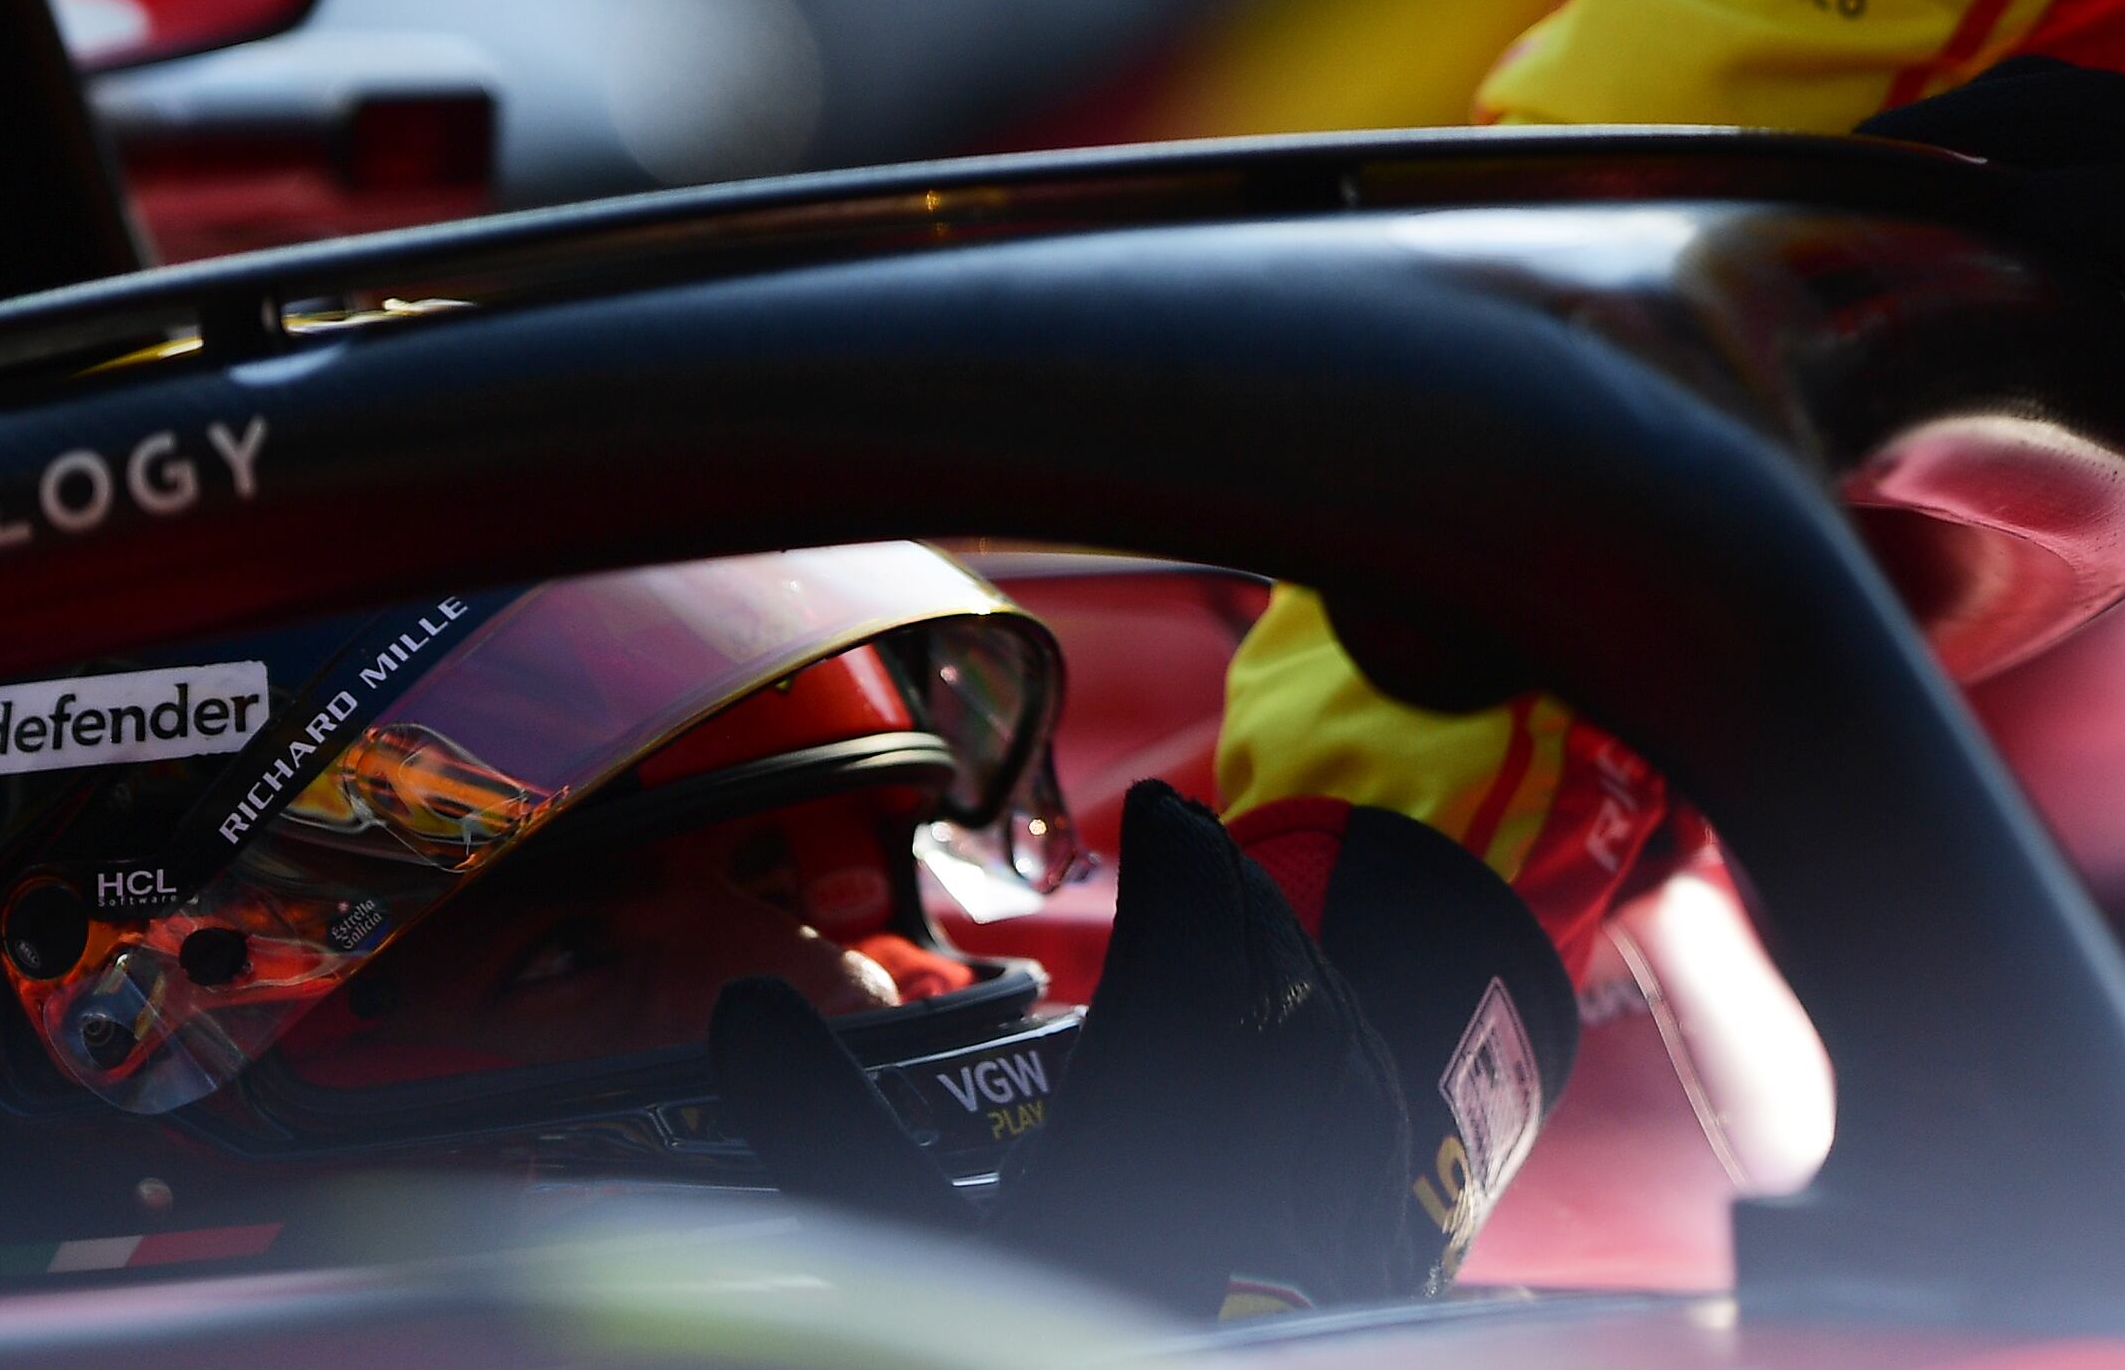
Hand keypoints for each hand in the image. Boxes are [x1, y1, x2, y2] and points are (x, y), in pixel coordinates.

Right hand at [711, 783, 1573, 1316]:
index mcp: (1165, 1097)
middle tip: (1192, 854)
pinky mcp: (1378, 1227)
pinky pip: (1371, 1091)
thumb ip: (824, 1127)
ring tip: (1245, 934)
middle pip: (1271, 957)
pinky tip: (1313, 1051)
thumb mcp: (913, 1251)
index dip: (1176, 852)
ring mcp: (1343, 1167)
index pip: (1189, 924)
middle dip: (1230, 890)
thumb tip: (746, 1008)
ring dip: (1287, 958)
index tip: (1154, 808)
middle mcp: (1273, 1112)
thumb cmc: (1056, 1344)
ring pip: (1333, 1017)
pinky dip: (1335, 1037)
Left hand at [1864, 58, 2124, 681]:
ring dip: (1984, 132)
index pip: (2084, 118)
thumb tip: (2025, 384)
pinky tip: (1990, 220)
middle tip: (1851, 153)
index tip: (1878, 168)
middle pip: (2081, 93)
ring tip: (1886, 165)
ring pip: (2110, 124)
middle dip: (1959, 107)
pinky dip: (2071, 207)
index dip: (1976, 122)